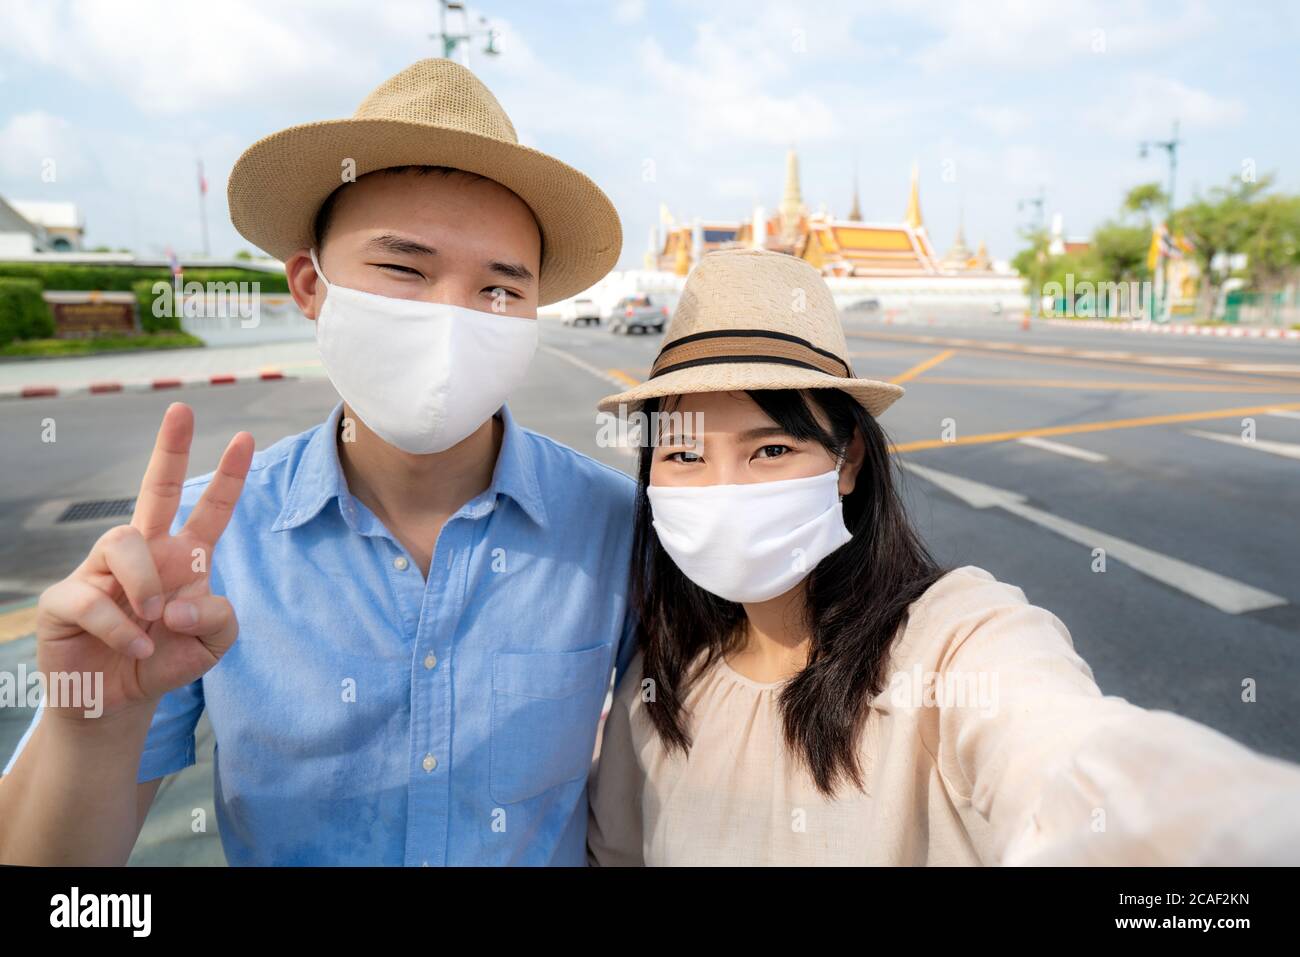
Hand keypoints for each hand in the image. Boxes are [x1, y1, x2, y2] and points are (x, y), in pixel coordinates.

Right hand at [35, 402, 253, 721]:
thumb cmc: (165, 661)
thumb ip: (218, 618)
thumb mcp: (212, 644)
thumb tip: (178, 600)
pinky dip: (120, 628)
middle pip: (155, 489)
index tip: (247, 438)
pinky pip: (92, 597)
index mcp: (183, 557)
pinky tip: (135, 648)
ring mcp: (101, 571)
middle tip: (183, 409)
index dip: (229, 477)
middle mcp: (144, 554)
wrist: (118, 702)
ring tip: (153, 622)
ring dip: (145, 583)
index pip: (209, 509)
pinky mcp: (66, 599)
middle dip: (170, 449)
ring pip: (124, 540)